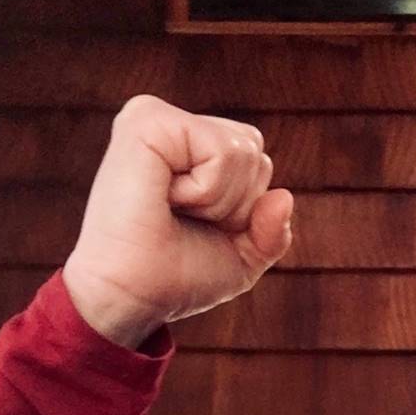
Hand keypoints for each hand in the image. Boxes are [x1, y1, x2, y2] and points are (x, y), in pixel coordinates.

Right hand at [62, 94, 293, 348]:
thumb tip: (284, 197)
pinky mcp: (146, 120)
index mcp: (185, 147)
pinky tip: (167, 198)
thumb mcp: (240, 258)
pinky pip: (222, 150)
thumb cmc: (175, 277)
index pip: (255, 159)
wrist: (132, 297)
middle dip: (236, 202)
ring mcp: (154, 117)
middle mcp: (168, 124)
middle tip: (183, 220)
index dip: (243, 206)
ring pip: (243, 149)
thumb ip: (270, 231)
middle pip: (254, 149)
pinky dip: (207, 190)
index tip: (197, 226)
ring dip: (220, 199)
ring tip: (171, 210)